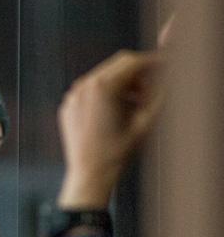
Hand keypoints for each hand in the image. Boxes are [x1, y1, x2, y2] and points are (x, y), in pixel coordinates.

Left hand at [57, 50, 161, 208]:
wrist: (90, 175)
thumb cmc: (118, 152)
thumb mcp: (146, 122)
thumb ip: (159, 95)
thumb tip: (168, 78)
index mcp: (102, 88)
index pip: (132, 62)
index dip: (152, 62)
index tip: (165, 65)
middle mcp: (83, 87)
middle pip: (117, 65)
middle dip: (137, 72)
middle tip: (152, 87)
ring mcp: (73, 96)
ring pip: (103, 76)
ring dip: (123, 83)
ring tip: (136, 103)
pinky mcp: (68, 106)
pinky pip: (89, 91)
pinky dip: (106, 94)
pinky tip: (117, 111)